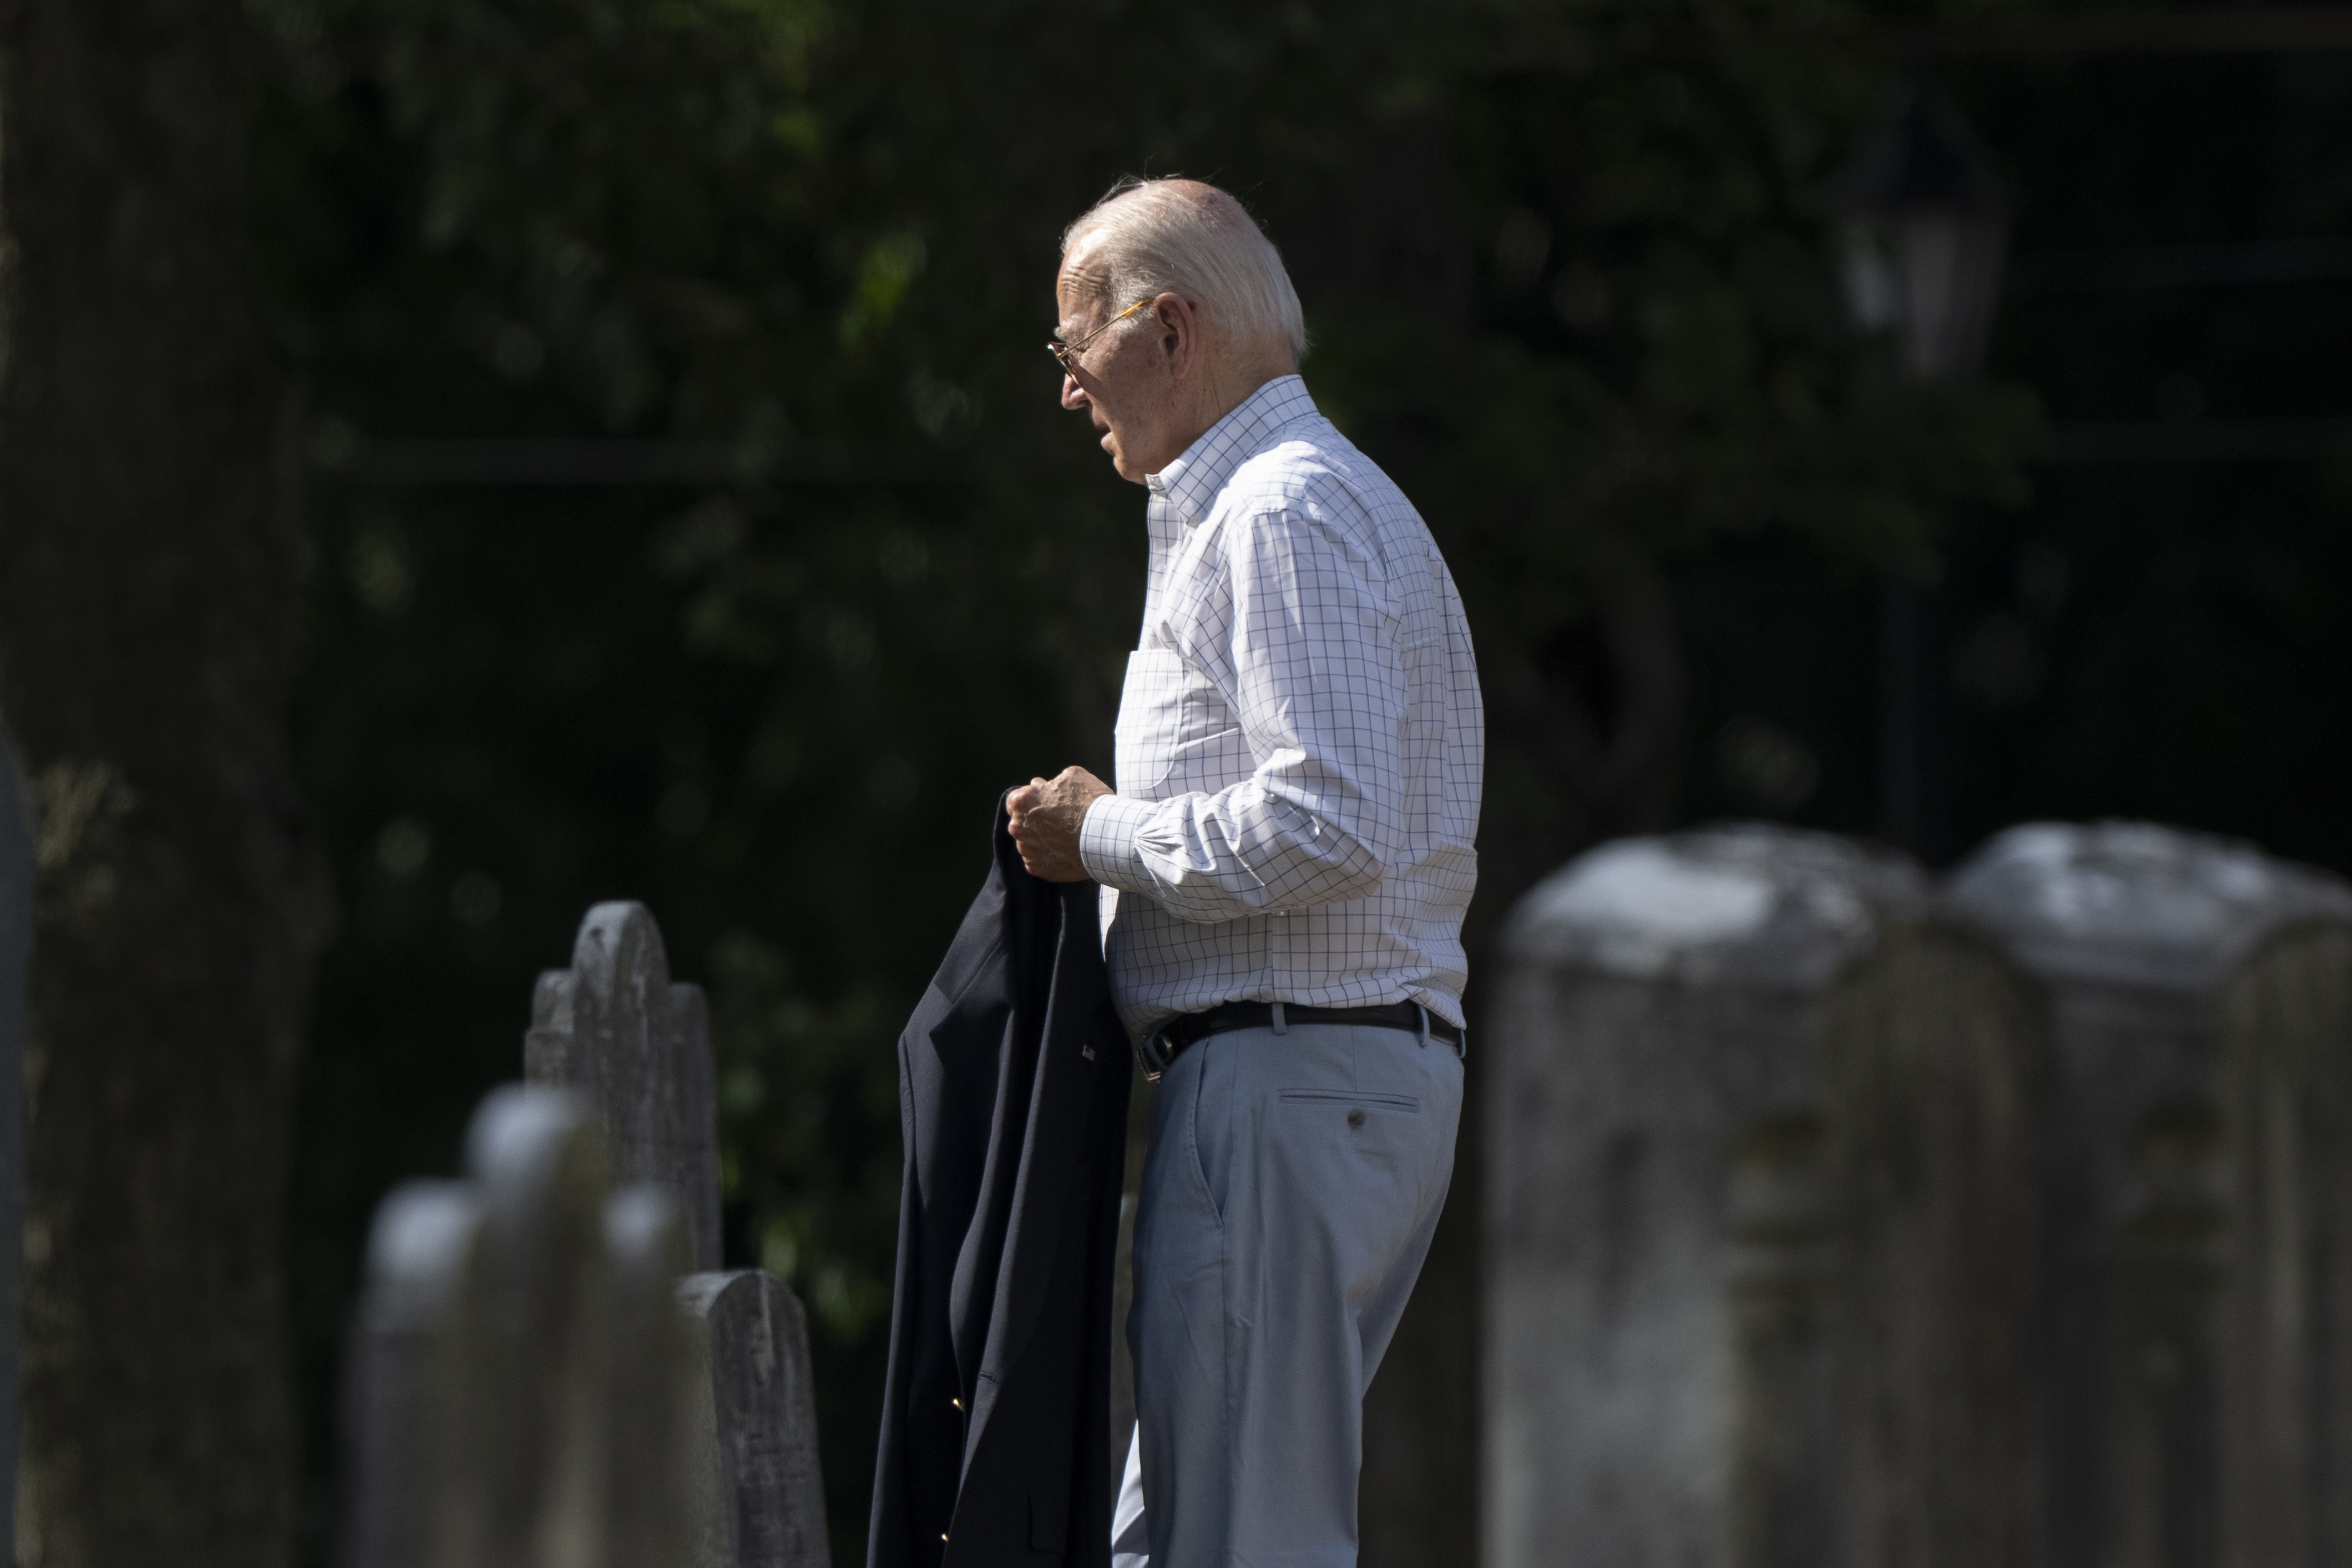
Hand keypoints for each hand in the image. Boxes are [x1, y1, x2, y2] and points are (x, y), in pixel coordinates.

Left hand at [1007, 766, 1111, 882]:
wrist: (1106, 836)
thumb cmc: (1090, 803)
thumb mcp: (1074, 776)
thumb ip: (1052, 781)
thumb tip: (1039, 785)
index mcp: (1021, 802)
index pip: (1015, 800)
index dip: (1030, 800)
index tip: (1044, 802)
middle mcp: (1018, 827)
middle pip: (1021, 822)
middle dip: (1035, 820)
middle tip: (1058, 820)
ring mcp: (1027, 850)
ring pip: (1029, 843)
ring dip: (1041, 840)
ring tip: (1065, 837)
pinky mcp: (1037, 868)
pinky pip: (1038, 861)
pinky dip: (1048, 857)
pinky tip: (1064, 851)